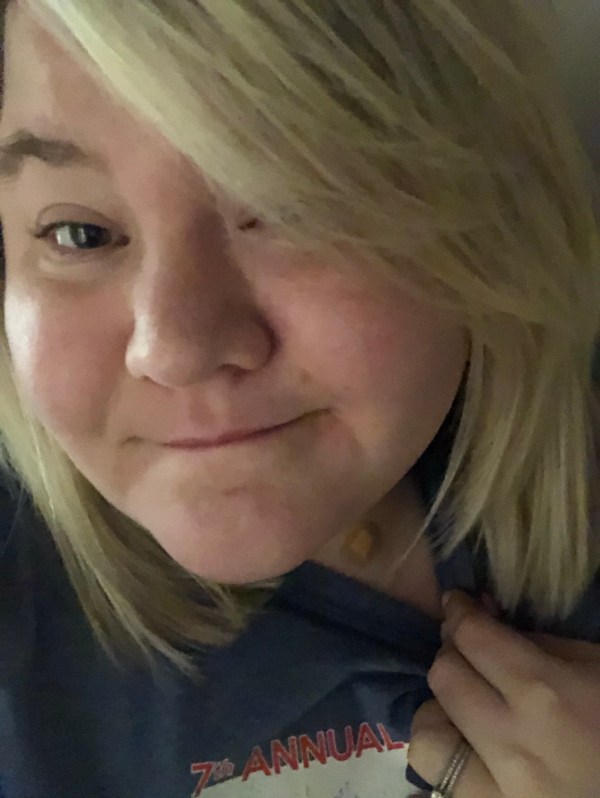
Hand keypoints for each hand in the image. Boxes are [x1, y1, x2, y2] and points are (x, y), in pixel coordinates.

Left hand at [407, 589, 599, 797]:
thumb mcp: (595, 666)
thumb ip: (538, 643)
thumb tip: (486, 618)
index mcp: (546, 693)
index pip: (472, 637)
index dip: (459, 611)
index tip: (457, 603)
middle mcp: (513, 741)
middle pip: (444, 677)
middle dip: (451, 652)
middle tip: (467, 648)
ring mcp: (501, 789)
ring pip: (427, 736)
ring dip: (439, 710)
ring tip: (463, 704)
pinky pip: (441, 780)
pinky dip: (446, 755)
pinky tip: (469, 744)